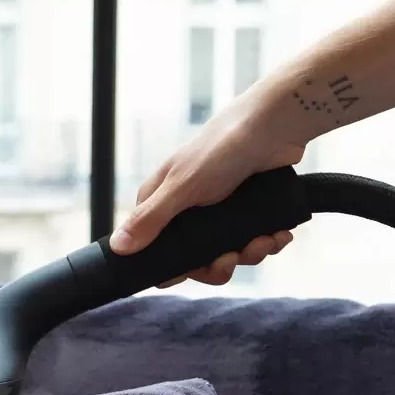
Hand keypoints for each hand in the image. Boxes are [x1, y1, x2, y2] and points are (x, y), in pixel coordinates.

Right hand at [108, 103, 306, 286]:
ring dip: (250, 253)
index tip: (197, 268)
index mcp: (161, 203)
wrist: (276, 126)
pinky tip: (277, 234)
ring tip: (264, 240)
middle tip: (233, 257)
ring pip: (229, 253)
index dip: (175, 266)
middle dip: (220, 264)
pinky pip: (254, 241)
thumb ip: (151, 219)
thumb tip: (117, 248)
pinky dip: (268, 242)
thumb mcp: (183, 186)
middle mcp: (187, 210)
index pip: (155, 250)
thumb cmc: (222, 148)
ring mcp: (218, 212)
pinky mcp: (247, 211)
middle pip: (196, 259)